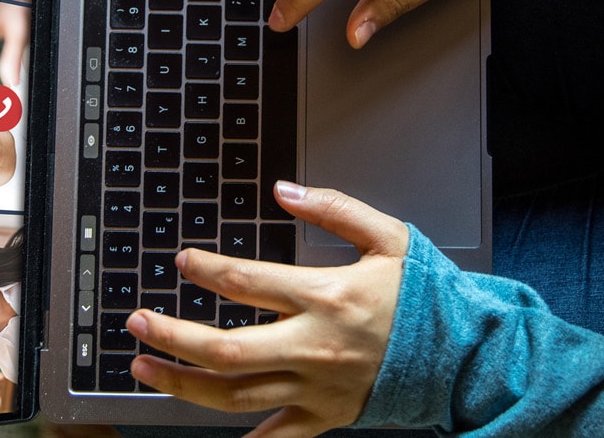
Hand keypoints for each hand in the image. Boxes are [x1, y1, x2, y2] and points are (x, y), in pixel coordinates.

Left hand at [128, 182, 408, 436]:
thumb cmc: (426, 296)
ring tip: (143, 367)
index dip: (205, 269)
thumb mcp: (388, 236)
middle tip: (136, 321)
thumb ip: (334, 208)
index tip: (182, 260)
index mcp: (326, 297)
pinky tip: (206, 432)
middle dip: (171, 335)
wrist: (466, 354)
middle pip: (224, 349)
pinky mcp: (327, 416)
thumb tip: (285, 189)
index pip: (246, 282)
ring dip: (182, 383)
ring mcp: (317, 388)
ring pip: (234, 395)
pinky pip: (276, 435)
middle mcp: (314, 347)